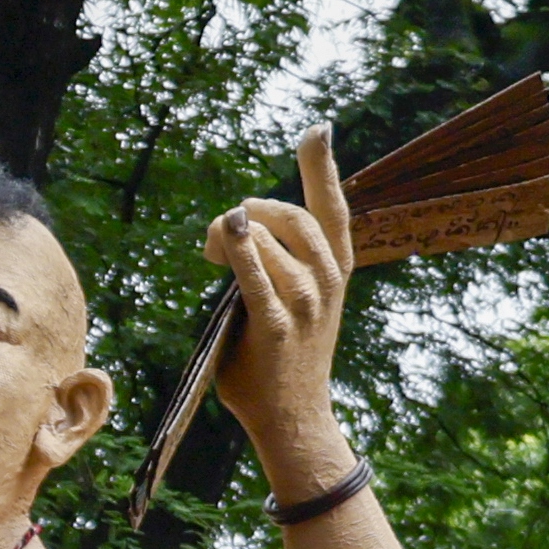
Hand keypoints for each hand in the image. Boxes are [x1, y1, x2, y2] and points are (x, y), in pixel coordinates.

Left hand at [202, 140, 360, 496]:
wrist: (294, 419)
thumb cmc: (283, 359)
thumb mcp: (291, 303)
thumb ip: (272, 266)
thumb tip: (234, 231)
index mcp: (335, 271)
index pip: (334, 209)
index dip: (323, 167)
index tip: (318, 129)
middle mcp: (327, 282)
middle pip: (293, 218)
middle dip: (253, 210)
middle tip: (223, 231)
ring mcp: (306, 305)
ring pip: (273, 242)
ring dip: (235, 233)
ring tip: (213, 248)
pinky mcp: (278, 328)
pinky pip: (257, 280)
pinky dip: (243, 252)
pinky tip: (227, 232)